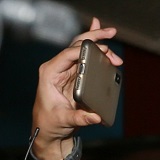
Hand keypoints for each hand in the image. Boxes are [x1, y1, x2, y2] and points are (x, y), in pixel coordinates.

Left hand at [31, 17, 122, 159]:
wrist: (49, 129)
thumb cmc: (50, 122)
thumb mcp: (64, 120)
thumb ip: (80, 118)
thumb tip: (96, 117)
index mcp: (50, 73)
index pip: (68, 54)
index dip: (84, 49)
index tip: (101, 50)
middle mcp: (58, 67)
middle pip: (76, 46)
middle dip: (93, 37)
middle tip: (110, 31)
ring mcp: (67, 70)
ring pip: (82, 49)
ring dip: (98, 42)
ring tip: (111, 34)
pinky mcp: (75, 75)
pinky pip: (86, 58)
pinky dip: (96, 50)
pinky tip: (104, 42)